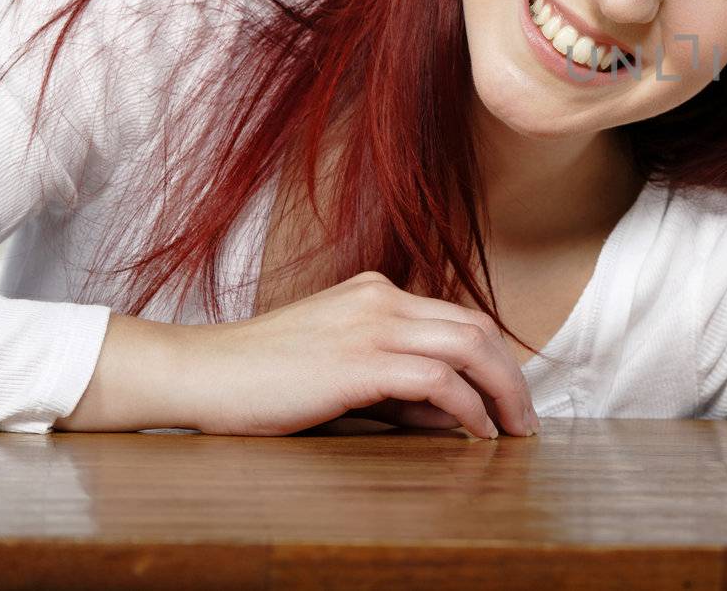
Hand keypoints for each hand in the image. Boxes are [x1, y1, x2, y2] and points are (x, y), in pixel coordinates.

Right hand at [187, 271, 539, 438]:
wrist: (199, 373)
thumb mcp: (341, 372)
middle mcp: (382, 299)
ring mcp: (371, 324)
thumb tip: (456, 415)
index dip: (497, 358)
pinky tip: (475, 432)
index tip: (512, 398)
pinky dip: (468, 407)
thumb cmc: (262, 380)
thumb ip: (397, 387)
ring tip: (515, 429)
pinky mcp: (358, 360)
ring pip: (469, 346)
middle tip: (528, 420)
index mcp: (378, 293)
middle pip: (477, 327)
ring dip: (503, 391)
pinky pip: (437, 379)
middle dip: (513, 375)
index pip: (461, 318)